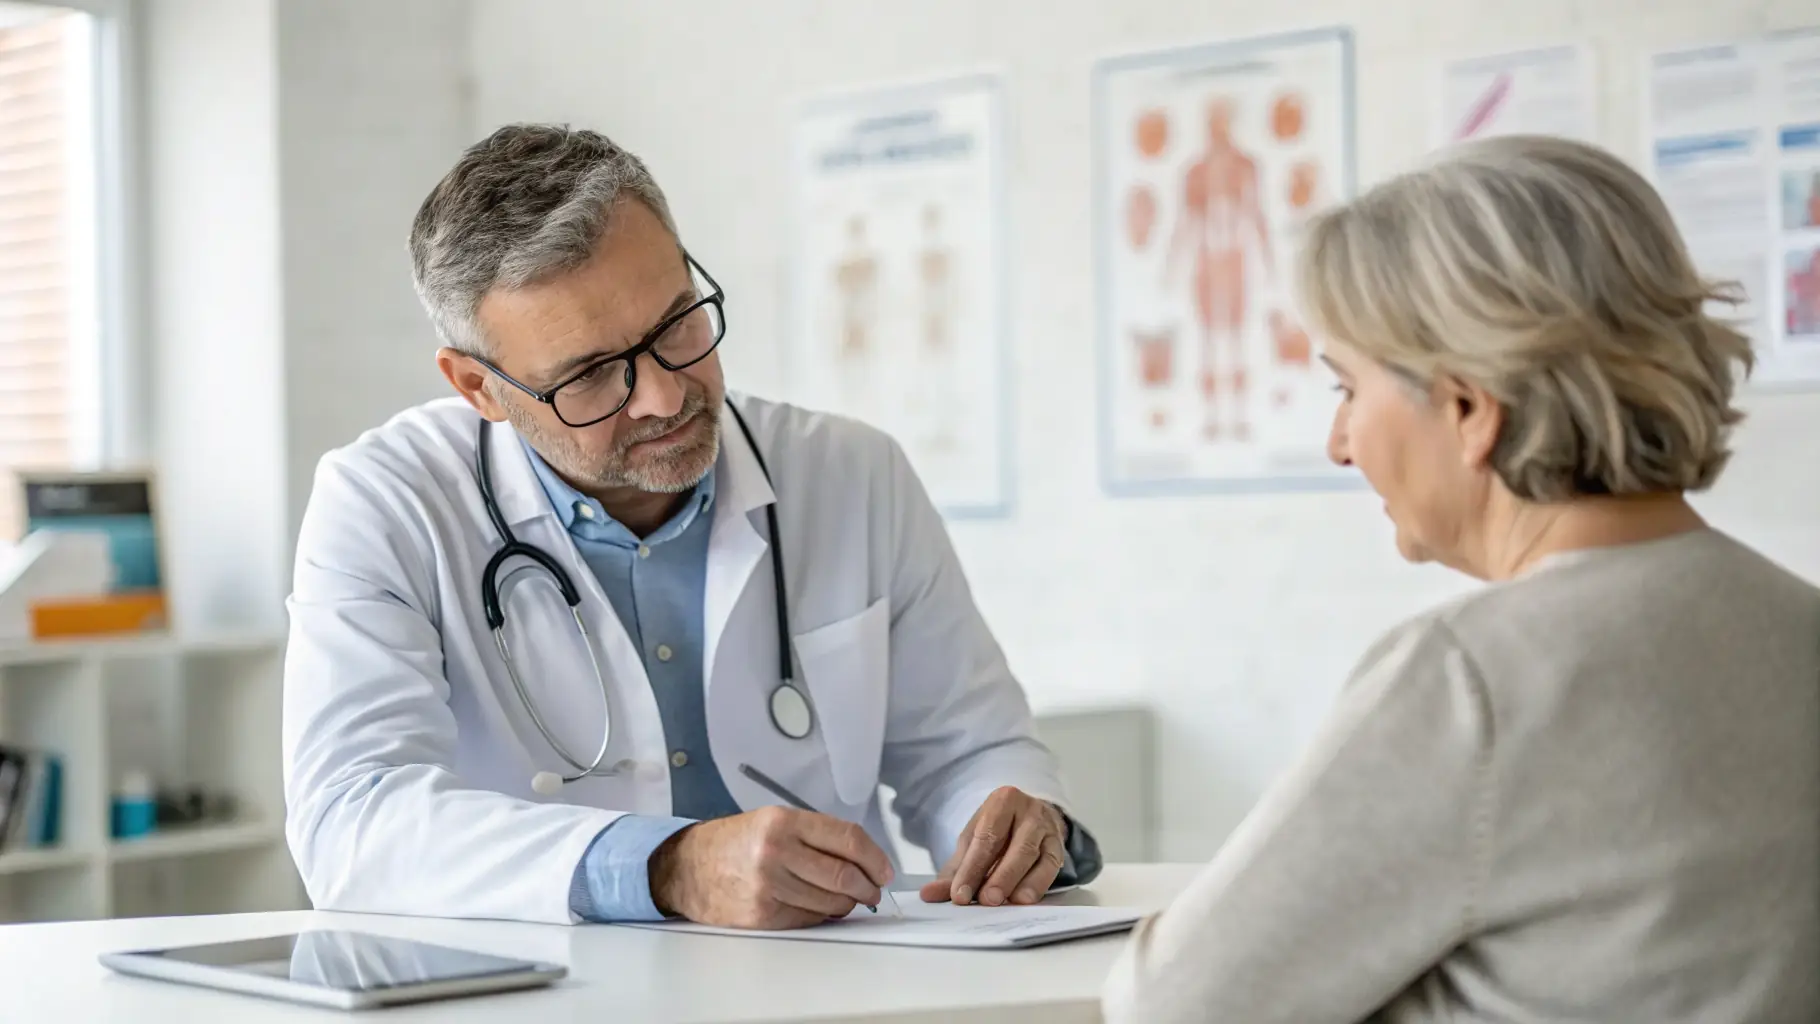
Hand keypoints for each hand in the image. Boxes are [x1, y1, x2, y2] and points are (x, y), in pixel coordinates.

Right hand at [648, 806, 893, 928]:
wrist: (687, 867)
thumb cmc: (734, 842)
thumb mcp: (773, 821)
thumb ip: (817, 836)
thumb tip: (863, 861)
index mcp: (784, 822)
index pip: (848, 839)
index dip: (875, 858)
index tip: (885, 870)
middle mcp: (777, 852)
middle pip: (843, 875)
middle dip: (868, 886)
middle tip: (873, 890)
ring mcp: (769, 886)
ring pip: (830, 902)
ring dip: (848, 904)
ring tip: (848, 899)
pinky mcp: (763, 914)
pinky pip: (809, 918)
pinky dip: (822, 915)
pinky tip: (819, 907)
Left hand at [919, 786, 1066, 907]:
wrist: (1031, 819)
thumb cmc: (998, 832)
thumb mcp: (973, 844)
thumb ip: (954, 871)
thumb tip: (928, 894)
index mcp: (1002, 801)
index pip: (986, 837)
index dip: (972, 868)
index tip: (959, 896)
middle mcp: (1028, 810)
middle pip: (1015, 846)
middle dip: (1000, 876)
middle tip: (986, 900)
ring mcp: (1047, 827)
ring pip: (1035, 856)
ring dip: (1021, 882)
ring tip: (1007, 902)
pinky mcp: (1059, 846)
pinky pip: (1051, 866)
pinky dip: (1039, 884)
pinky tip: (1025, 900)